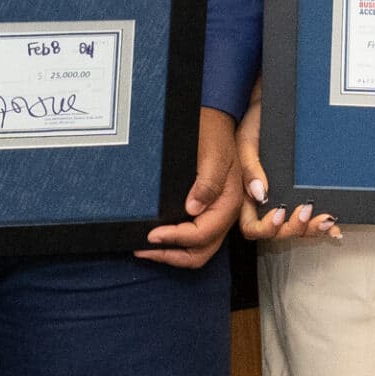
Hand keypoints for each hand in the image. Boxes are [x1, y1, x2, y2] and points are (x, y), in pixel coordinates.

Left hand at [140, 107, 243, 267]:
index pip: (203, 234)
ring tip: (147, 248)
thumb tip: (193, 208)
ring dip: (173, 253)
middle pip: (201, 252)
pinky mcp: (207, 211)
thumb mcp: (213, 155)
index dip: (176, 238)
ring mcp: (216, 214)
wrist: (215, 121)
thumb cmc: (214, 135)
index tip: (153, 234)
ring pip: (198, 250)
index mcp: (229, 203)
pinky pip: (195, 238)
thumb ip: (207, 183)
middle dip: (172, 255)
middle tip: (145, 248)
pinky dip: (176, 244)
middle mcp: (225, 214)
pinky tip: (159, 237)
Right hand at [234, 100, 338, 244]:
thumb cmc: (257, 121)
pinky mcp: (301, 191)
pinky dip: (323, 225)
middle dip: (294, 228)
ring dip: (312, 230)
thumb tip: (260, 193)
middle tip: (306, 212)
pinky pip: (312, 216)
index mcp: (248, 193)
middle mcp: (267, 200)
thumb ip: (250, 168)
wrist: (276, 103)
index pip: (252, 226)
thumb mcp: (247, 141)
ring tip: (325, 220)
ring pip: (297, 228)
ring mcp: (286, 197)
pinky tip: (333, 226)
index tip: (279, 213)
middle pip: (278, 232)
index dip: (266, 228)